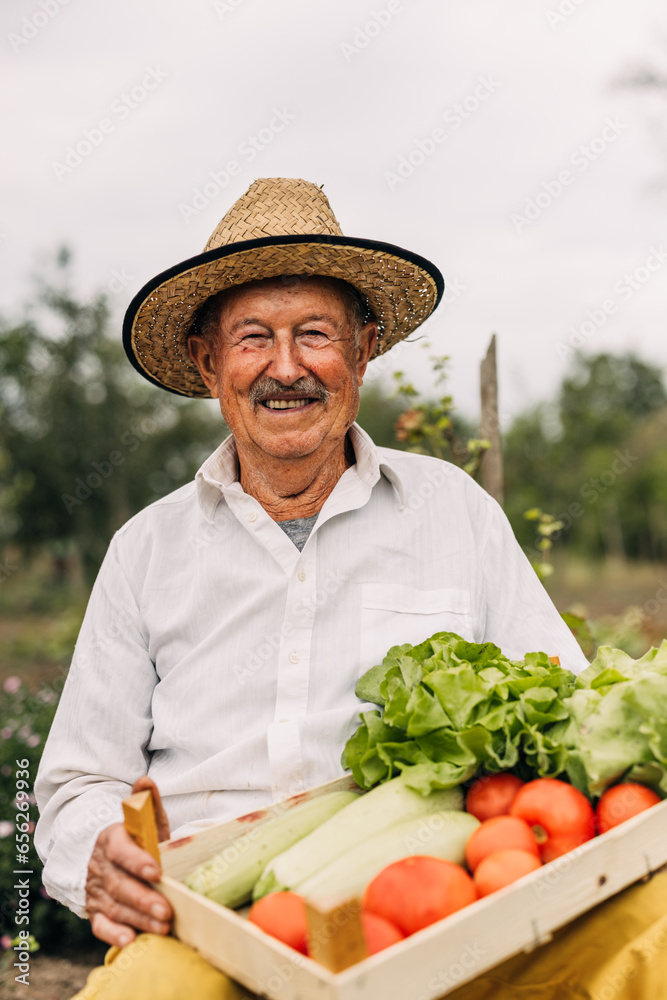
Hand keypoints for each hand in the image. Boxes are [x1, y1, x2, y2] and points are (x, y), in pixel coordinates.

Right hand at [85, 777, 171, 946]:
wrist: (100, 852)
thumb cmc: (133, 836)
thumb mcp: (142, 818)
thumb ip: (146, 801)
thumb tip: (146, 781)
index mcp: (111, 839)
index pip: (121, 851)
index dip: (137, 861)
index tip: (157, 871)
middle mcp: (100, 866)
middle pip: (119, 884)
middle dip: (143, 898)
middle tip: (167, 910)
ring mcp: (96, 890)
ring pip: (114, 906)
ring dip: (138, 918)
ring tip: (163, 927)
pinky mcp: (95, 911)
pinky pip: (100, 925)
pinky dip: (113, 934)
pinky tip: (130, 941)